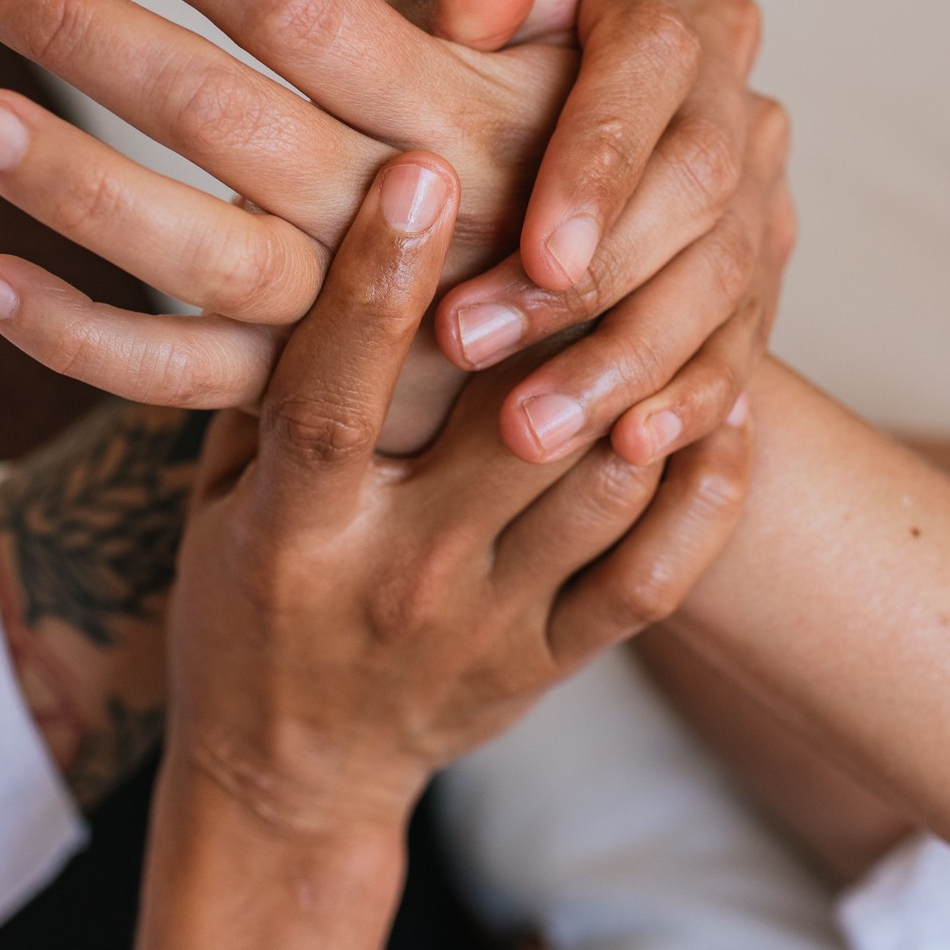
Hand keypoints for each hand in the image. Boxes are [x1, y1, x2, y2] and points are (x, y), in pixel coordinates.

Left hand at [0, 0, 790, 461]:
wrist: (626, 378)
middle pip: (229, 118)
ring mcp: (354, 323)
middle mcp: (398, 218)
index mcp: (455, 118)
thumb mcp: (575, 74)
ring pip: (200, 257)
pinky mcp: (316, 402)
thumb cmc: (576, 191)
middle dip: (94, 35)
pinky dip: (84, 343)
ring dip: (79, 191)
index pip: (313, 16)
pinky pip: (189, 383)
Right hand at [167, 148, 752, 831]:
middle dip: (563, 307)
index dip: (376, 282)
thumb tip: (300, 224)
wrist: (290, 781)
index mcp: (295, 534)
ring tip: (696, 279)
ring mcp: (485, 628)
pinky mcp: (548, 665)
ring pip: (602, 495)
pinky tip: (729, 412)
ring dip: (659, 388)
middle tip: (618, 185)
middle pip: (503, 431)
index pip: (336, 396)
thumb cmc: (245, 610)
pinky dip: (705, 497)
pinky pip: (651, 580)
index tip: (420, 168)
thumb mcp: (220, 501)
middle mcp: (396, 579)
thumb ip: (267, 386)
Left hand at [383, 0, 797, 464]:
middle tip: (472, 347)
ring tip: (523, 431)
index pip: (652, 68)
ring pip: (719, 283)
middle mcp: (727, 97)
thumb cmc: (485, 86)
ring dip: (621, 360)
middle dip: (591, 281)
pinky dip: (688, 402)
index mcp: (654, 12)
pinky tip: (631, 452)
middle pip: (695, 189)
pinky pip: (745, 350)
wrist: (560, 176)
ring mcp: (758, 196)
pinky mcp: (760, 284)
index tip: (537, 248)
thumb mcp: (463, 32)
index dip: (601, 159)